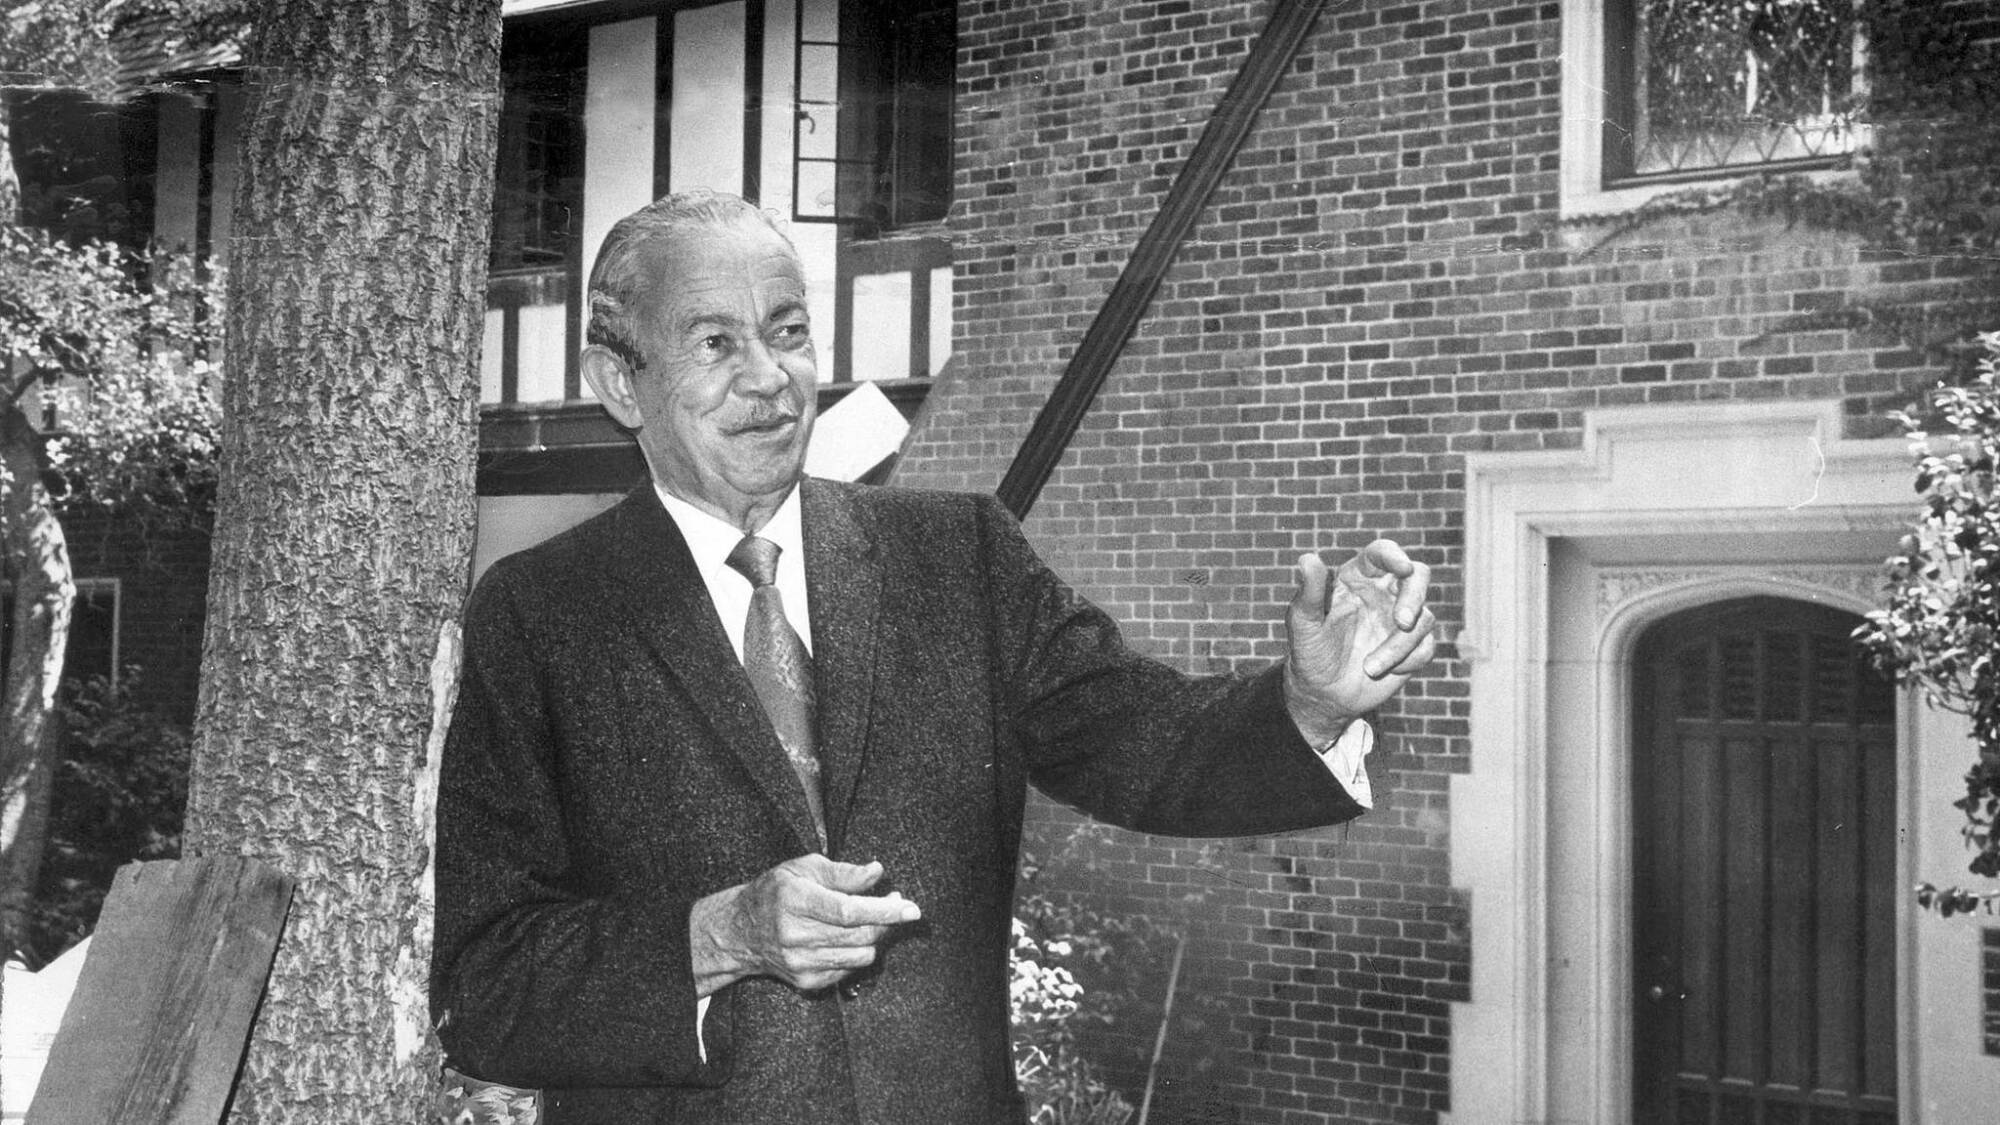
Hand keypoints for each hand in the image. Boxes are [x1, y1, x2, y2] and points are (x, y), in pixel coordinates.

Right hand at [690, 855, 920, 994]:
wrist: (741, 931)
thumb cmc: (776, 891)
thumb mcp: (804, 868)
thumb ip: (843, 872)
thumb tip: (877, 872)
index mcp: (794, 901)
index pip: (848, 911)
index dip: (883, 910)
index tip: (910, 907)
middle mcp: (795, 935)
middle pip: (859, 935)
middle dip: (886, 922)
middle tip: (896, 904)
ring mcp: (800, 962)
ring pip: (860, 955)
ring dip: (875, 937)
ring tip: (870, 918)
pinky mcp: (805, 980)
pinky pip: (849, 970)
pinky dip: (858, 952)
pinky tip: (849, 937)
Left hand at [1284, 539, 1436, 737]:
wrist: (1324, 694)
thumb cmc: (1309, 653)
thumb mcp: (1303, 623)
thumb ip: (1309, 592)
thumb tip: (1307, 559)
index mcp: (1357, 578)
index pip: (1381, 554)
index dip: (1394, 555)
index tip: (1403, 568)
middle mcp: (1384, 593)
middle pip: (1418, 576)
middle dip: (1415, 596)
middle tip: (1403, 621)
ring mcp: (1401, 619)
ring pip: (1423, 618)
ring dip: (1399, 646)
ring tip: (1369, 668)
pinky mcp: (1413, 646)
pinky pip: (1426, 646)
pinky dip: (1408, 661)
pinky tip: (1384, 672)